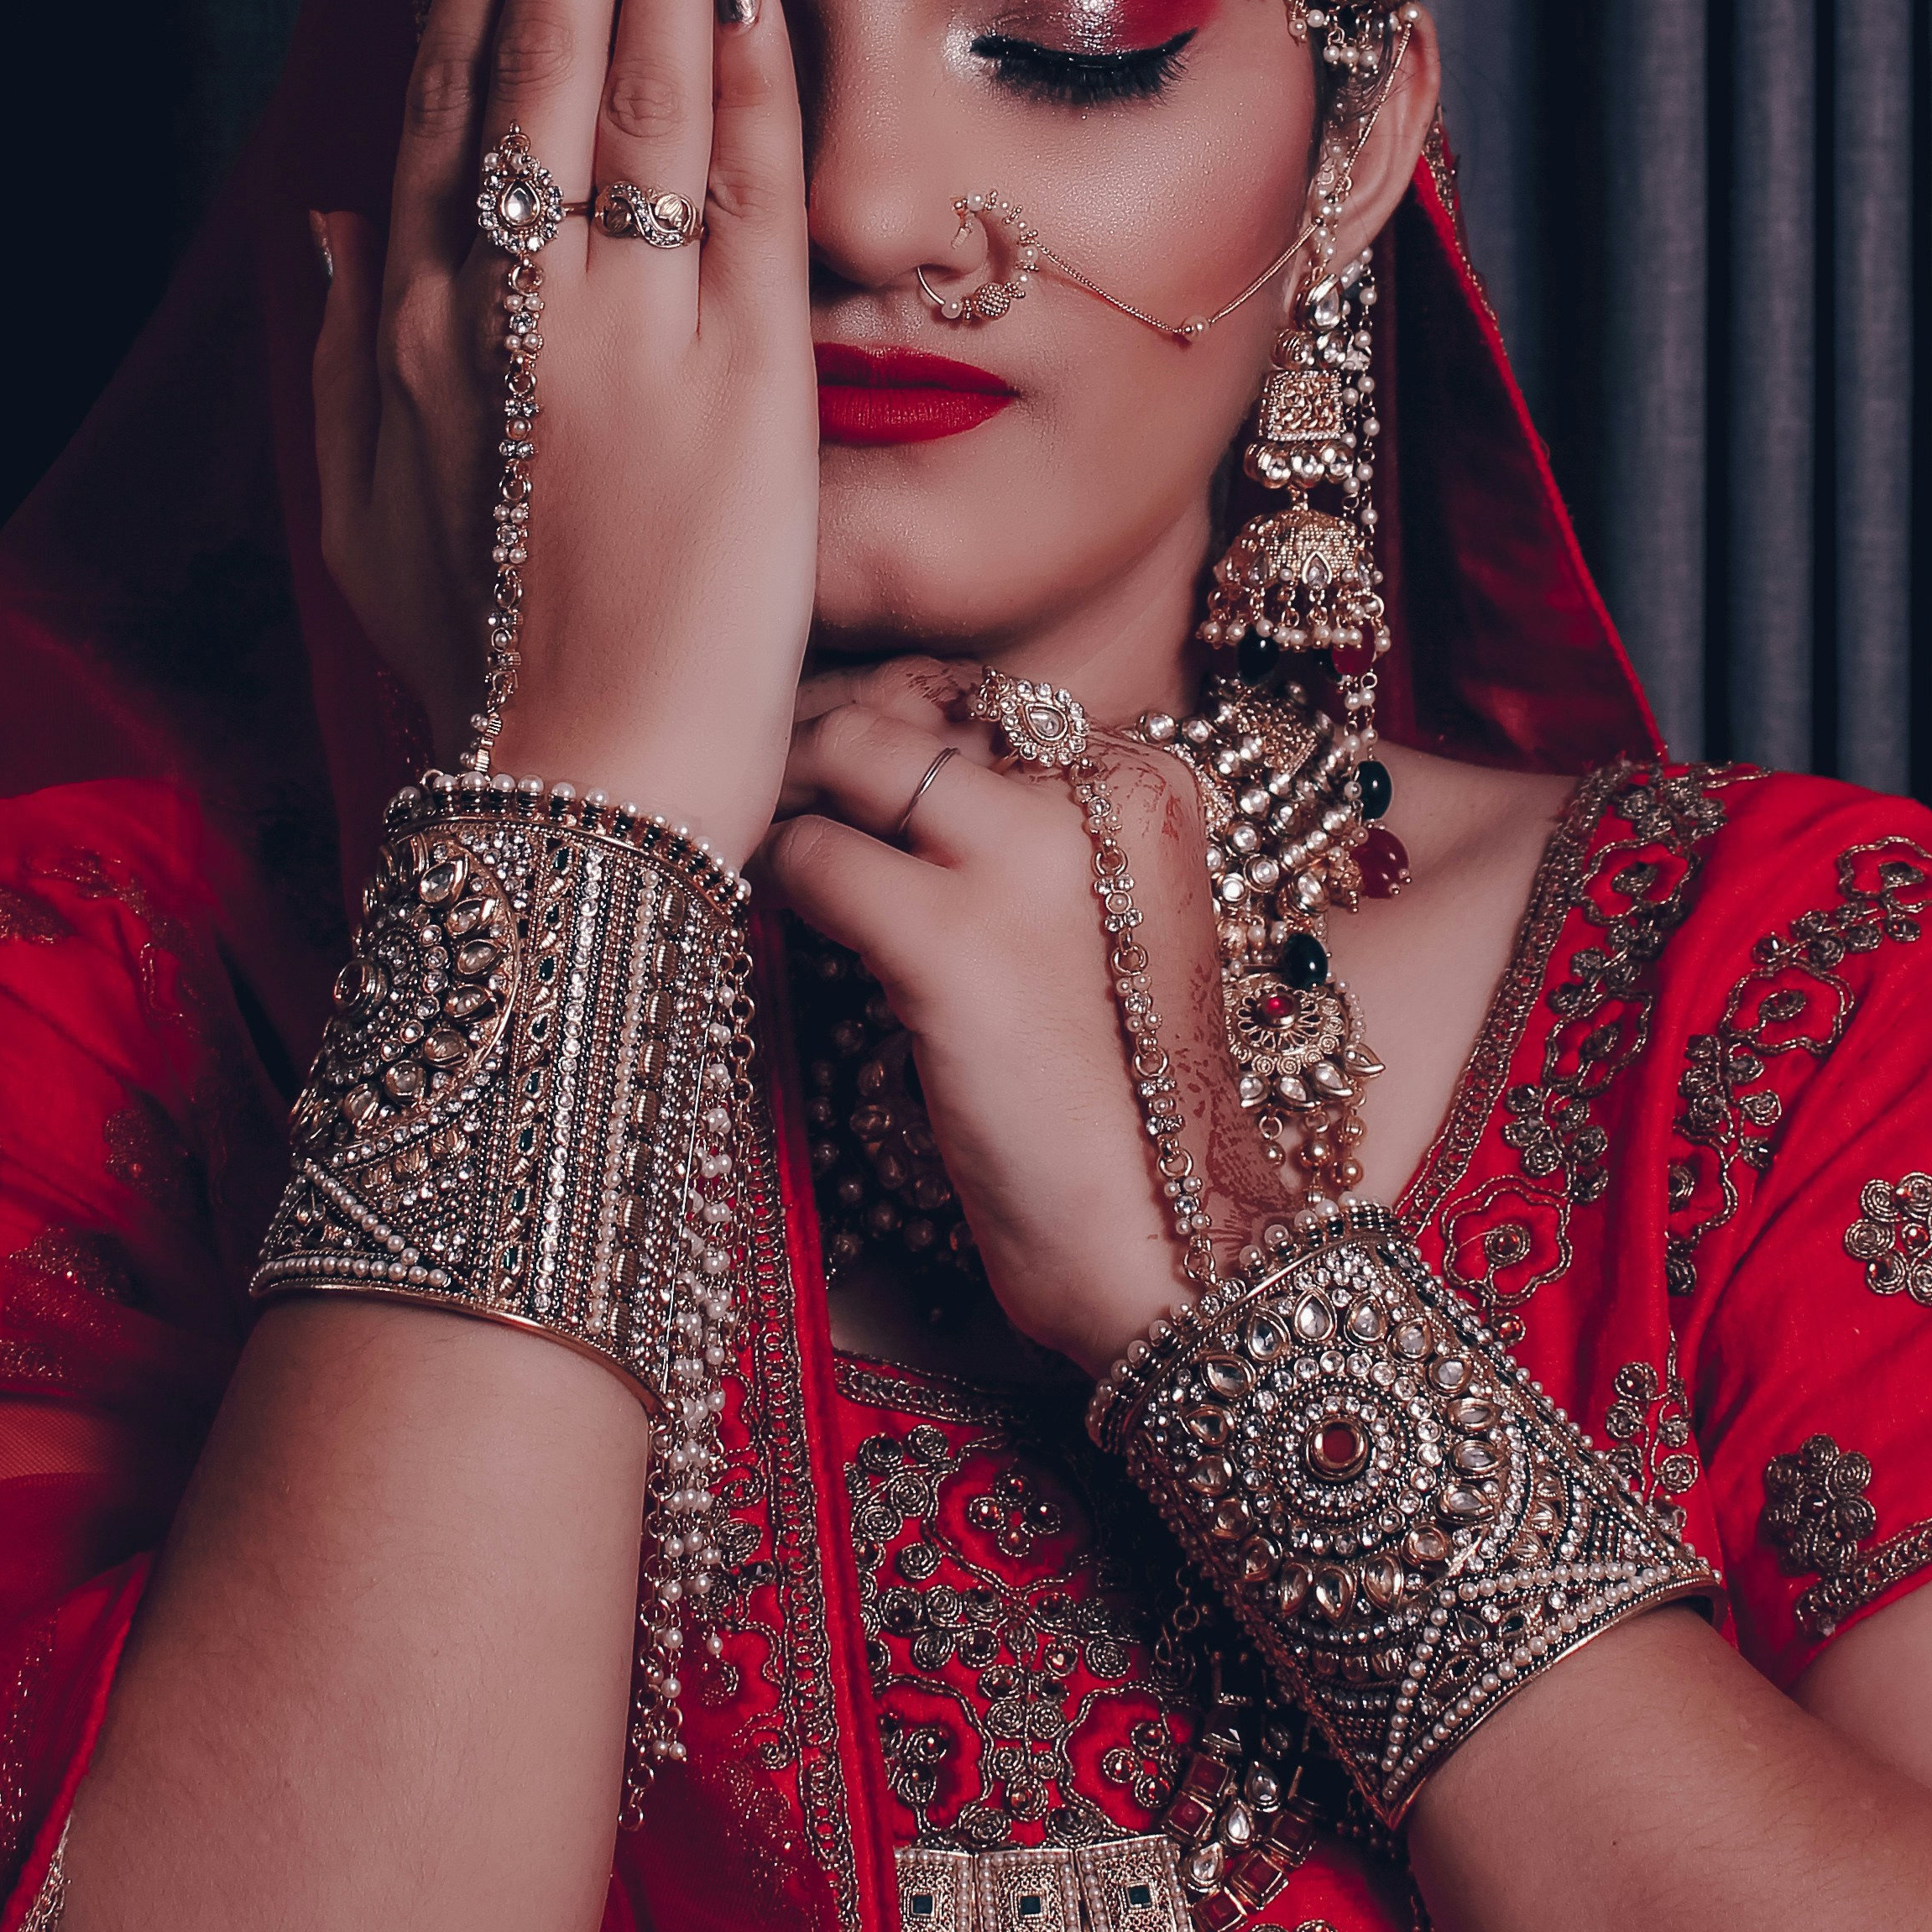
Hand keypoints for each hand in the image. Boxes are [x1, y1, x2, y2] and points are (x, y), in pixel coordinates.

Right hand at [313, 0, 816, 857]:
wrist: (572, 790)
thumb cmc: (472, 660)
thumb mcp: (363, 503)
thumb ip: (344, 351)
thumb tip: (337, 220)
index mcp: (405, 325)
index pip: (438, 94)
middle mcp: (505, 301)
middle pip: (533, 55)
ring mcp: (628, 332)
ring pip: (645, 93)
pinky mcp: (746, 380)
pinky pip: (753, 195)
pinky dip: (755, 81)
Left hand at [762, 663, 1255, 1372]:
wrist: (1167, 1236)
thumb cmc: (1115, 1095)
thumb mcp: (1099, 922)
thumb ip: (1018, 833)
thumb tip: (866, 764)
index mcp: (1146, 781)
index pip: (978, 695)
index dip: (888, 726)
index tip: (836, 775)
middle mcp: (1097, 791)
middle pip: (908, 704)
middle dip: (820, 742)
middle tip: (769, 800)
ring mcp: (1025, 859)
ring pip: (847, 754)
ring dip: (787, 802)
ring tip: (764, 858)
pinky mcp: (952, 942)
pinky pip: (814, 859)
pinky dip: (781, 886)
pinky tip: (785, 929)